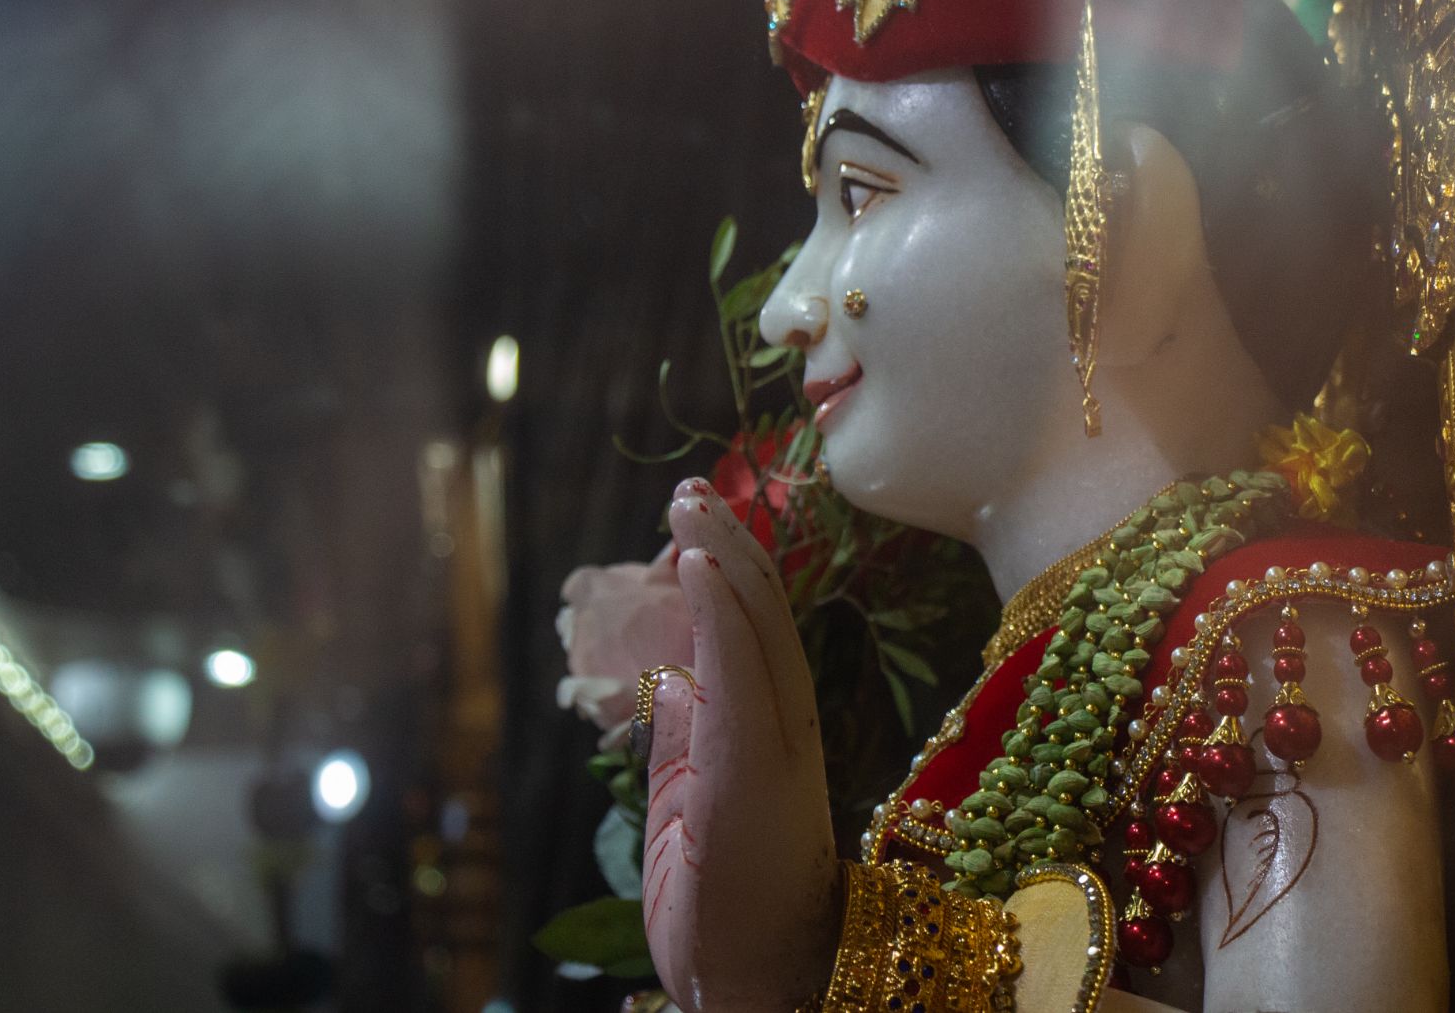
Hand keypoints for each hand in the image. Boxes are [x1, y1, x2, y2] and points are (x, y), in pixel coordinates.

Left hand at [642, 478, 839, 1012]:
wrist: (762, 987)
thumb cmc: (726, 910)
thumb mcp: (687, 808)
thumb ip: (685, 743)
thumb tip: (670, 680)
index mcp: (770, 735)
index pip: (755, 633)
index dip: (728, 569)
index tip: (695, 521)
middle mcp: (784, 729)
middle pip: (761, 614)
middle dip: (725, 544)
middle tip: (687, 491)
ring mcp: (775, 748)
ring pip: (756, 628)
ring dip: (723, 557)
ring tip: (690, 503)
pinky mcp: (751, 772)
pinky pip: (740, 677)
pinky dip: (721, 615)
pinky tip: (700, 566)